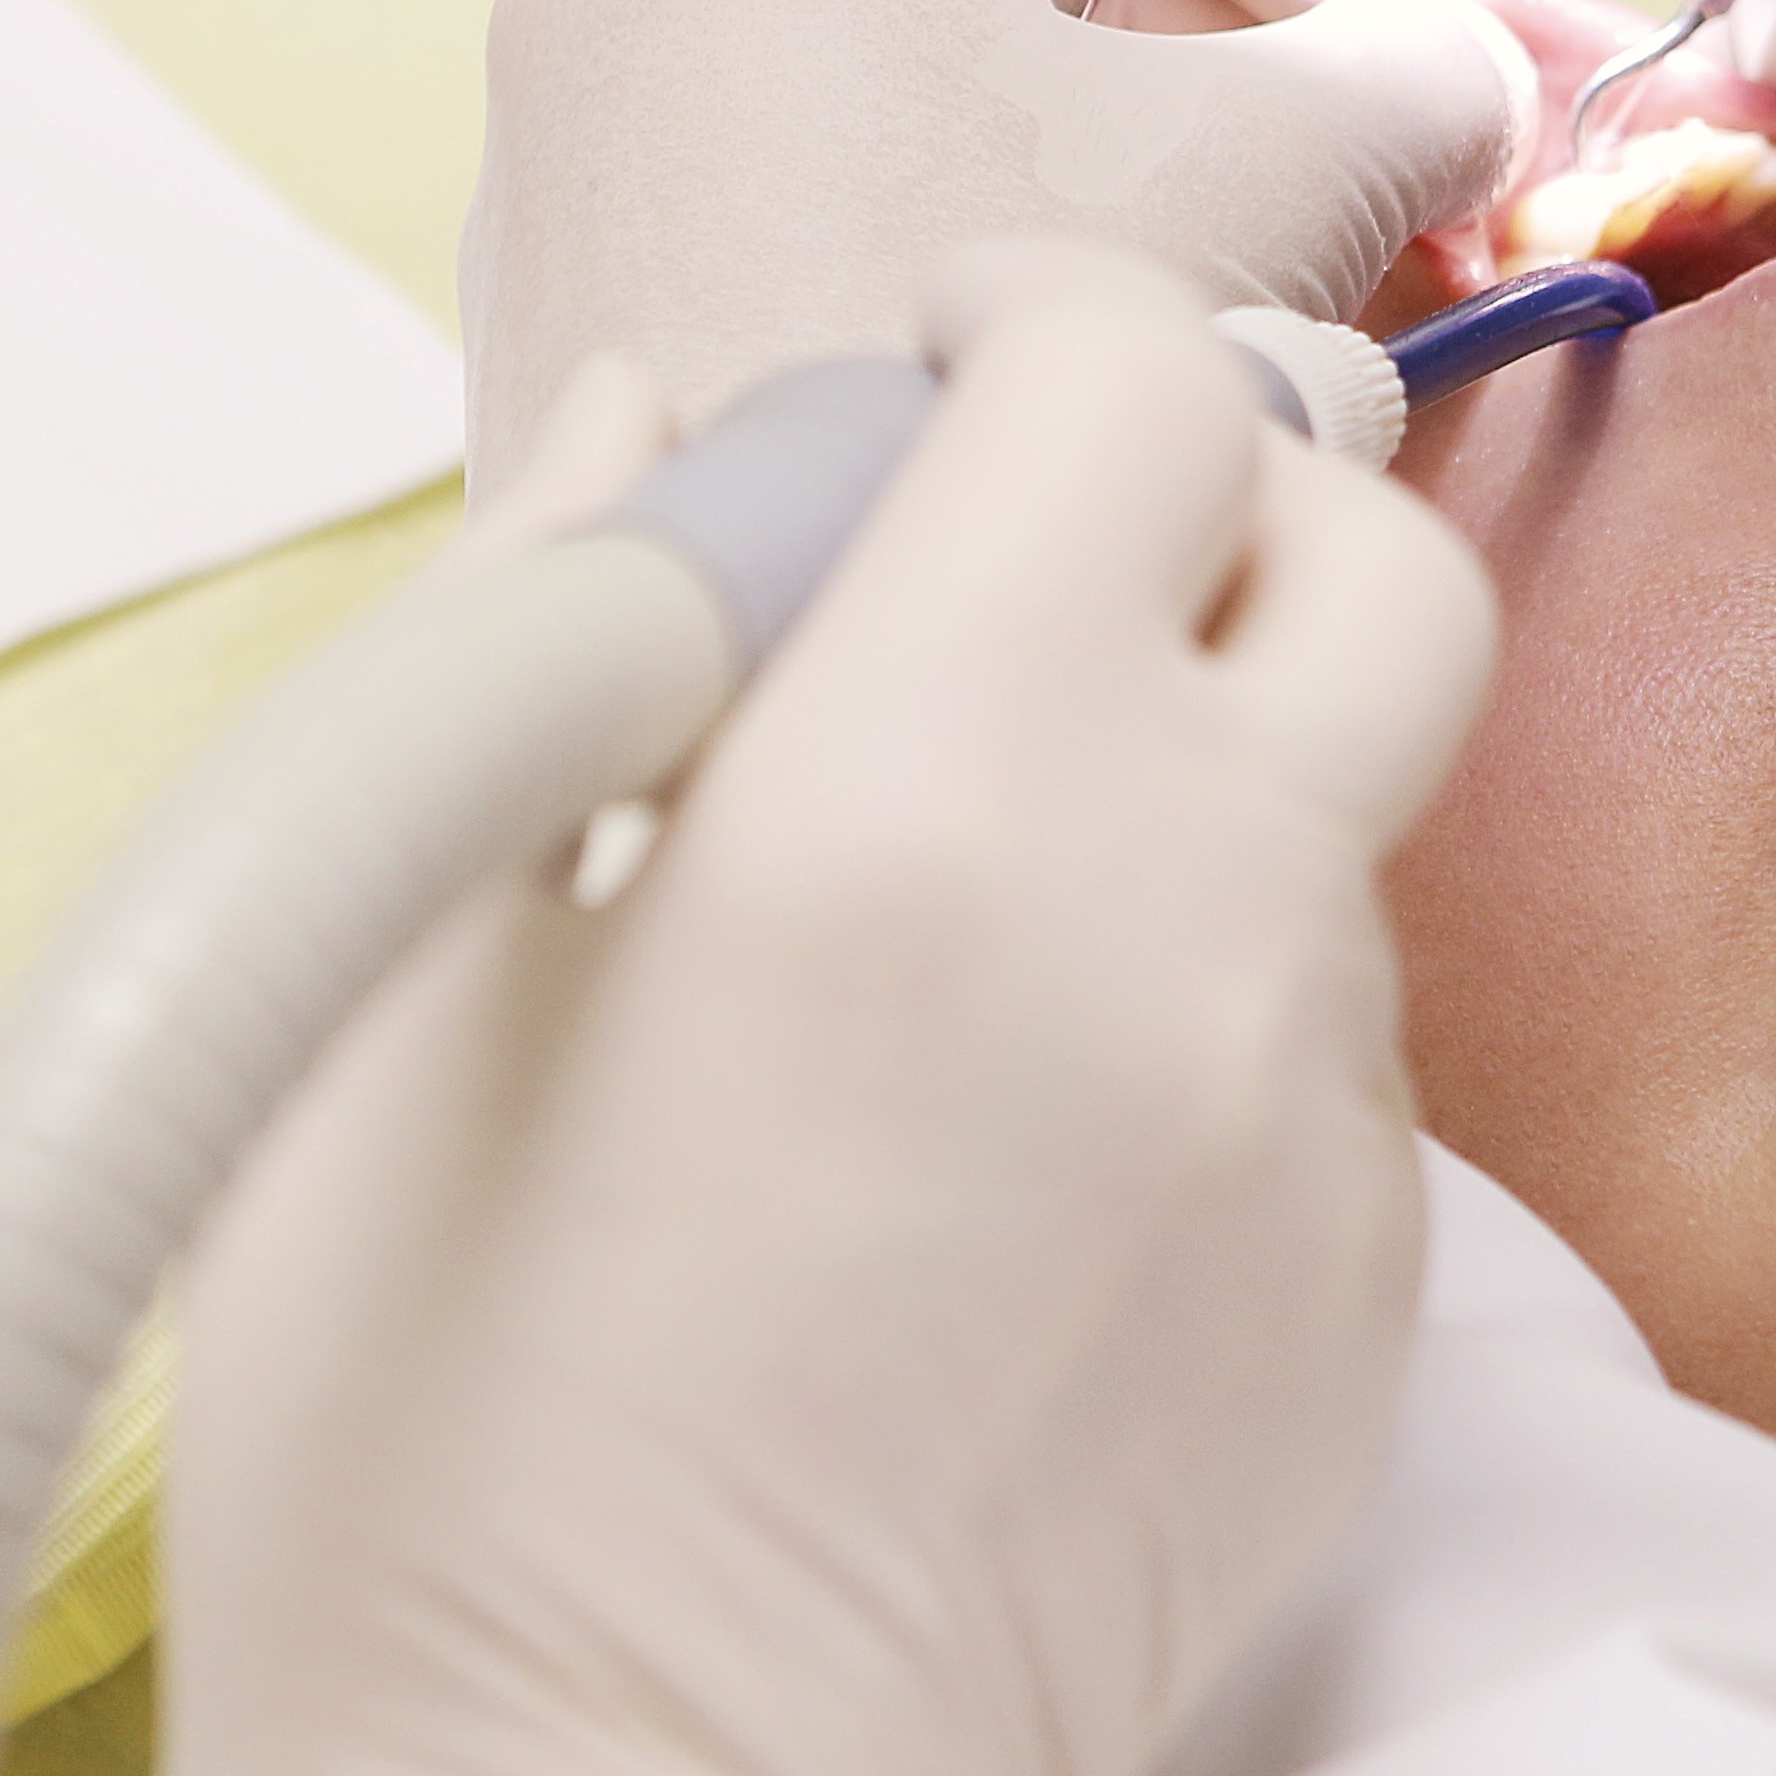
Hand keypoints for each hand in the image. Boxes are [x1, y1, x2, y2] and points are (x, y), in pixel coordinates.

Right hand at [170, 242, 1498, 1775]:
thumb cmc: (439, 1452)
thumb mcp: (404, 989)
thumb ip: (556, 629)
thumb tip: (652, 415)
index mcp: (927, 795)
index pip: (1128, 382)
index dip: (1026, 323)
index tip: (922, 361)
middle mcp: (1195, 919)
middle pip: (1362, 549)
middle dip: (1207, 500)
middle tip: (1011, 578)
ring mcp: (1319, 1121)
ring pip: (1343, 808)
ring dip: (1193, 770)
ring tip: (948, 927)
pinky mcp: (1371, 1300)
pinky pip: (1341, 1040)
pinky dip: (1211, 998)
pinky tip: (1009, 1134)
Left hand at [462, 0, 1531, 485]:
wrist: (741, 682)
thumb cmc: (991, 393)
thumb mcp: (1293, 180)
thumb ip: (1425, 72)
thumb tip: (1462, 77)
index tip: (1420, 40)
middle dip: (1227, 52)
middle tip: (1373, 188)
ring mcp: (576, 132)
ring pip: (911, 80)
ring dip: (1107, 165)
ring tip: (1247, 303)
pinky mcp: (560, 292)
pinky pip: (807, 205)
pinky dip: (961, 252)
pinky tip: (1074, 386)